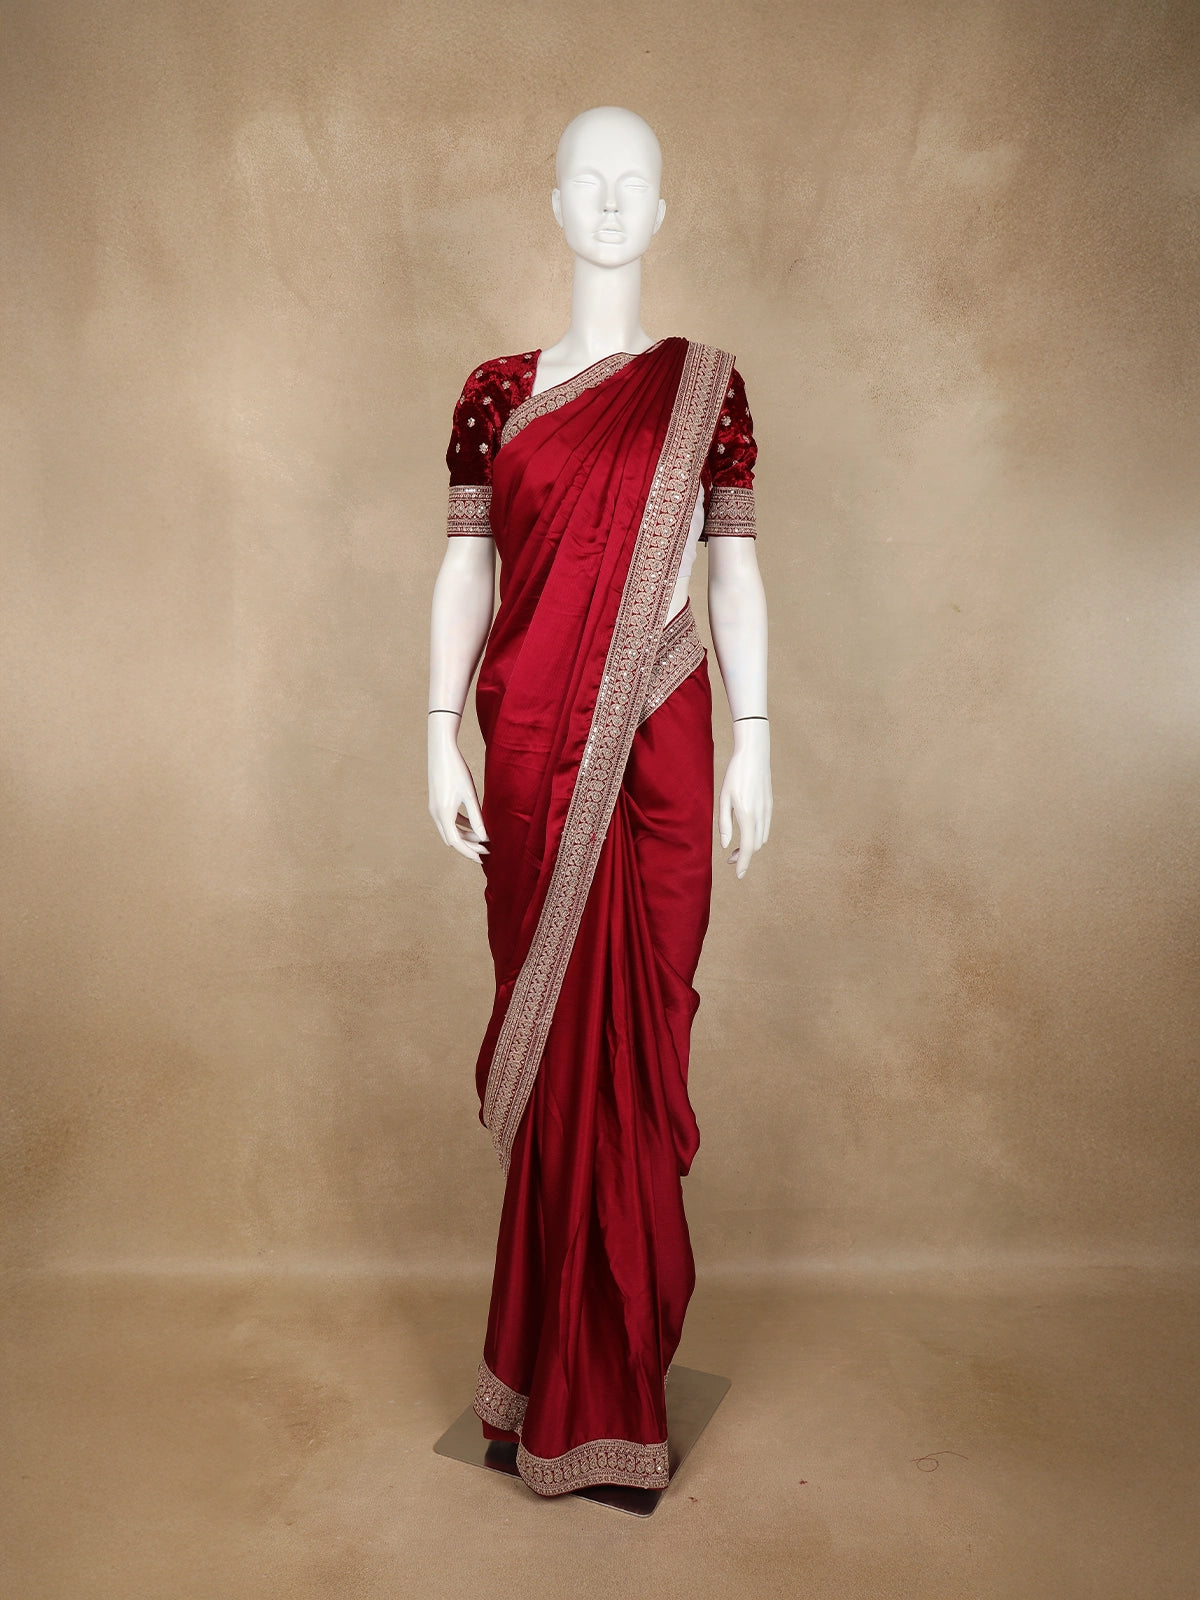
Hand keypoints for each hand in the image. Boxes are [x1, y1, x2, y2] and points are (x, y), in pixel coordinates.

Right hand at [428, 722, 488, 863]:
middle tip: (486, 850)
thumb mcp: (470, 795)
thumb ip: (477, 817)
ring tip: (483, 839)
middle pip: (452, 839)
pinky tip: (474, 824)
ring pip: (449, 830)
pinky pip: (448, 821)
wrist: (441, 751)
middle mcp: (436, 814)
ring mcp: (434, 808)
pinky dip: (460, 825)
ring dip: (465, 836)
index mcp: (443, 814)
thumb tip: (484, 837)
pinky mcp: (436, 802)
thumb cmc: (457, 770)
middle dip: (468, 846)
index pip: (456, 842)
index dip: (469, 852)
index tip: (482, 858)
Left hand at [718, 721, 771, 878]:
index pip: (747, 848)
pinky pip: (765, 828)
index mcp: (747, 815)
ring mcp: (768, 810)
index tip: (738, 876)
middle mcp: (761, 815)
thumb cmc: (734, 774)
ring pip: (761, 838)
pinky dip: (756, 836)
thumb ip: (724, 823)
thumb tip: (726, 846)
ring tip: (736, 849)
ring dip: (750, 847)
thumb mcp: (724, 798)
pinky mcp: (770, 805)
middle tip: (729, 860)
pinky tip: (747, 834)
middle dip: (744, 856)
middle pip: (755, 846)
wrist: (754, 754)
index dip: (743, 864)